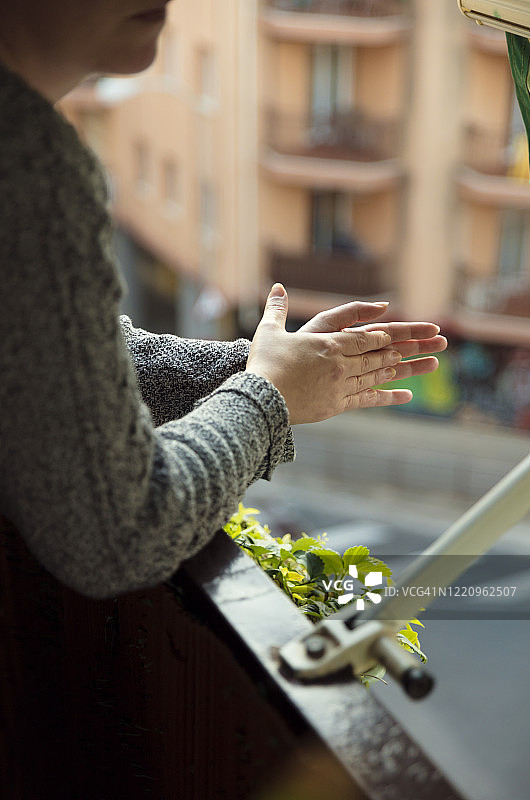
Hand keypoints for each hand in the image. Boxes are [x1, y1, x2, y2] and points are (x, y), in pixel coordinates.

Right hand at [246, 285, 445, 424]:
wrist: (261, 400)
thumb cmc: (264, 365)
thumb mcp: (269, 332)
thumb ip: (277, 309)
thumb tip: (277, 287)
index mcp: (330, 343)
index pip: (371, 336)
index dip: (396, 332)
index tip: (420, 329)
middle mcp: (343, 364)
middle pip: (385, 353)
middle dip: (415, 346)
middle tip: (441, 342)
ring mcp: (343, 385)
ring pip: (382, 374)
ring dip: (410, 369)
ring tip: (433, 364)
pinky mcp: (338, 404)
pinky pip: (369, 399)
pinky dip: (389, 396)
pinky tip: (408, 395)